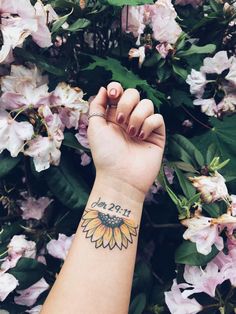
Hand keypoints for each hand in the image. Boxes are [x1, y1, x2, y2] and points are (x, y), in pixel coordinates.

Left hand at [88, 82, 164, 197]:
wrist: (121, 177)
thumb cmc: (105, 154)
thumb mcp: (94, 128)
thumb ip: (97, 106)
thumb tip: (103, 89)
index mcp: (113, 116)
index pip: (118, 92)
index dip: (117, 88)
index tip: (113, 95)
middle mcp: (128, 118)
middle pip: (134, 93)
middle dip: (126, 103)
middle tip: (121, 121)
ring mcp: (143, 126)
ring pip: (147, 104)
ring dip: (137, 116)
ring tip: (131, 133)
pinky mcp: (156, 134)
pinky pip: (158, 117)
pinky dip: (149, 125)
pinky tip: (141, 137)